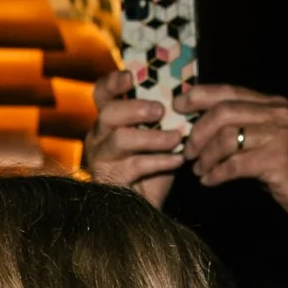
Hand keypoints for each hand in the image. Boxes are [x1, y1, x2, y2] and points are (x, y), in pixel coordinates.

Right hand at [87, 67, 184, 206]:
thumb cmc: (153, 168)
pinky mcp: (111, 180)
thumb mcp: (158, 136)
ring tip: (177, 138)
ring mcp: (102, 159)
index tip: (132, 76)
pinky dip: (160, 161)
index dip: (114, 82)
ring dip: (153, 137)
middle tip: (160, 110)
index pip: (103, 92)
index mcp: (110, 119)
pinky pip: (136, 165)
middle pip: (109, 112)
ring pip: (121, 138)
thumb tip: (187, 90)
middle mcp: (99, 136)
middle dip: (136, 108)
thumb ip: (164, 116)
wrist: (145, 210)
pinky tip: (178, 160)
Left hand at [180, 84, 287, 245]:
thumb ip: (247, 129)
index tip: (178, 105)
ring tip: (199, 170)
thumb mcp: (273, 142)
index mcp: (276, 105)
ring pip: (226, 136)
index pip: (230, 91)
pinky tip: (210, 181)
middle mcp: (279, 114)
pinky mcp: (277, 160)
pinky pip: (234, 164)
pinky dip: (216, 173)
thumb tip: (206, 129)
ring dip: (205, 156)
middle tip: (187, 151)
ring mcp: (280, 135)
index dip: (200, 95)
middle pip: (223, 111)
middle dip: (198, 131)